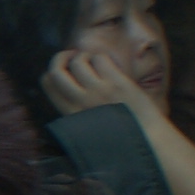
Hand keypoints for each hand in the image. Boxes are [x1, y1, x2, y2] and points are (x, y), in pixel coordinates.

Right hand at [42, 45, 156, 121]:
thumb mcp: (87, 125)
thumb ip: (74, 106)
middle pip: (56, 69)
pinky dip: (102, 58)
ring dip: (85, 57)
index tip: (65, 69)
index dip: (53, 71)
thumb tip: (68, 79)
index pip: (47, 83)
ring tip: (96, 64)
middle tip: (73, 57)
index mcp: (70, 113)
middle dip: (62, 57)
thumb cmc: (119, 131)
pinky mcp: (116, 82)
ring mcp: (98, 91)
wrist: (147, 137)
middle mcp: (80, 101)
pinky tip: (110, 67)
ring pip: (79, 61)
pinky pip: (100, 59)